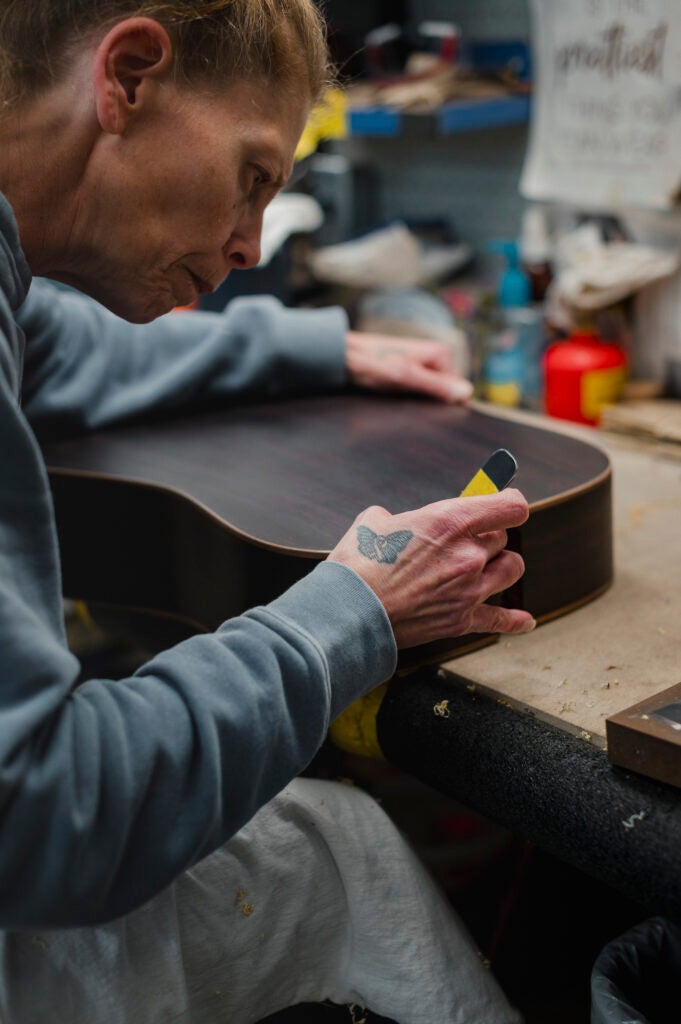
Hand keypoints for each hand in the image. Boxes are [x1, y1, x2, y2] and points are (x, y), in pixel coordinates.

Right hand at [328, 489, 533, 647]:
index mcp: (449, 521)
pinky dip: (514, 620)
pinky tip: (525, 621)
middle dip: (486, 536)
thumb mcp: (374, 522)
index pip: (509, 506)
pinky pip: (500, 619)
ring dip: (501, 565)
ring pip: (511, 570)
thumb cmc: (358, 565)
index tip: (504, 502)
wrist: (348, 613)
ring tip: (485, 566)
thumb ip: (400, 518)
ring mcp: (469, 590)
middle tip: (465, 540)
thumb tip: (399, 523)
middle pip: (503, 537)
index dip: (509, 502)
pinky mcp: (461, 620)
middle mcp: (468, 555)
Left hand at [345, 330, 472, 403]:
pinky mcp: (412, 368)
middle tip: (404, 394)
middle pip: (444, 391)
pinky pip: (419, 388)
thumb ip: (436, 386)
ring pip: (430, 391)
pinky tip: (393, 391)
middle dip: (427, 399)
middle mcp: (436, 355)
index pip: (456, 391)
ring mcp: (424, 362)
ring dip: (415, 397)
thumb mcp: (405, 378)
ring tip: (396, 391)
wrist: (345, 356)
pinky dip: (408, 393)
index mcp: (441, 353)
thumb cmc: (372, 364)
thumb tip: (467, 393)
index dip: (438, 402)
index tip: (417, 399)